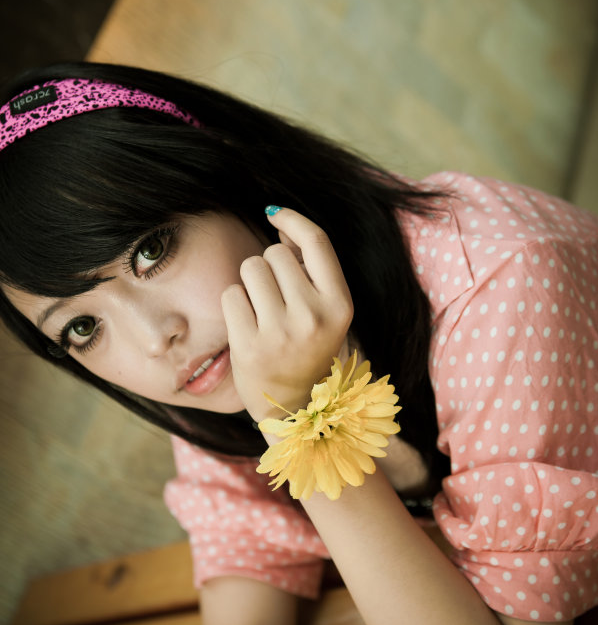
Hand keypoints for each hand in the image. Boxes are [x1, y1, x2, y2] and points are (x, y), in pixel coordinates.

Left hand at [221, 209, 353, 423]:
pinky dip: (234, 304)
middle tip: (276, 299)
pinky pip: (231, 294)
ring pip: (251, 267)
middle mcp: (314, 316)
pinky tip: (247, 325)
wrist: (293, 409)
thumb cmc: (306, 349)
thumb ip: (309, 269)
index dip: (293, 220)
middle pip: (275, 253)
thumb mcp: (324, 311)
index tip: (274, 214)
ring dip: (250, 282)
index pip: (317, 241)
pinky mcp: (250, 345)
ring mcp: (281, 332)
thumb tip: (281, 222)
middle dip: (269, 266)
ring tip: (262, 311)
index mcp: (340, 304)